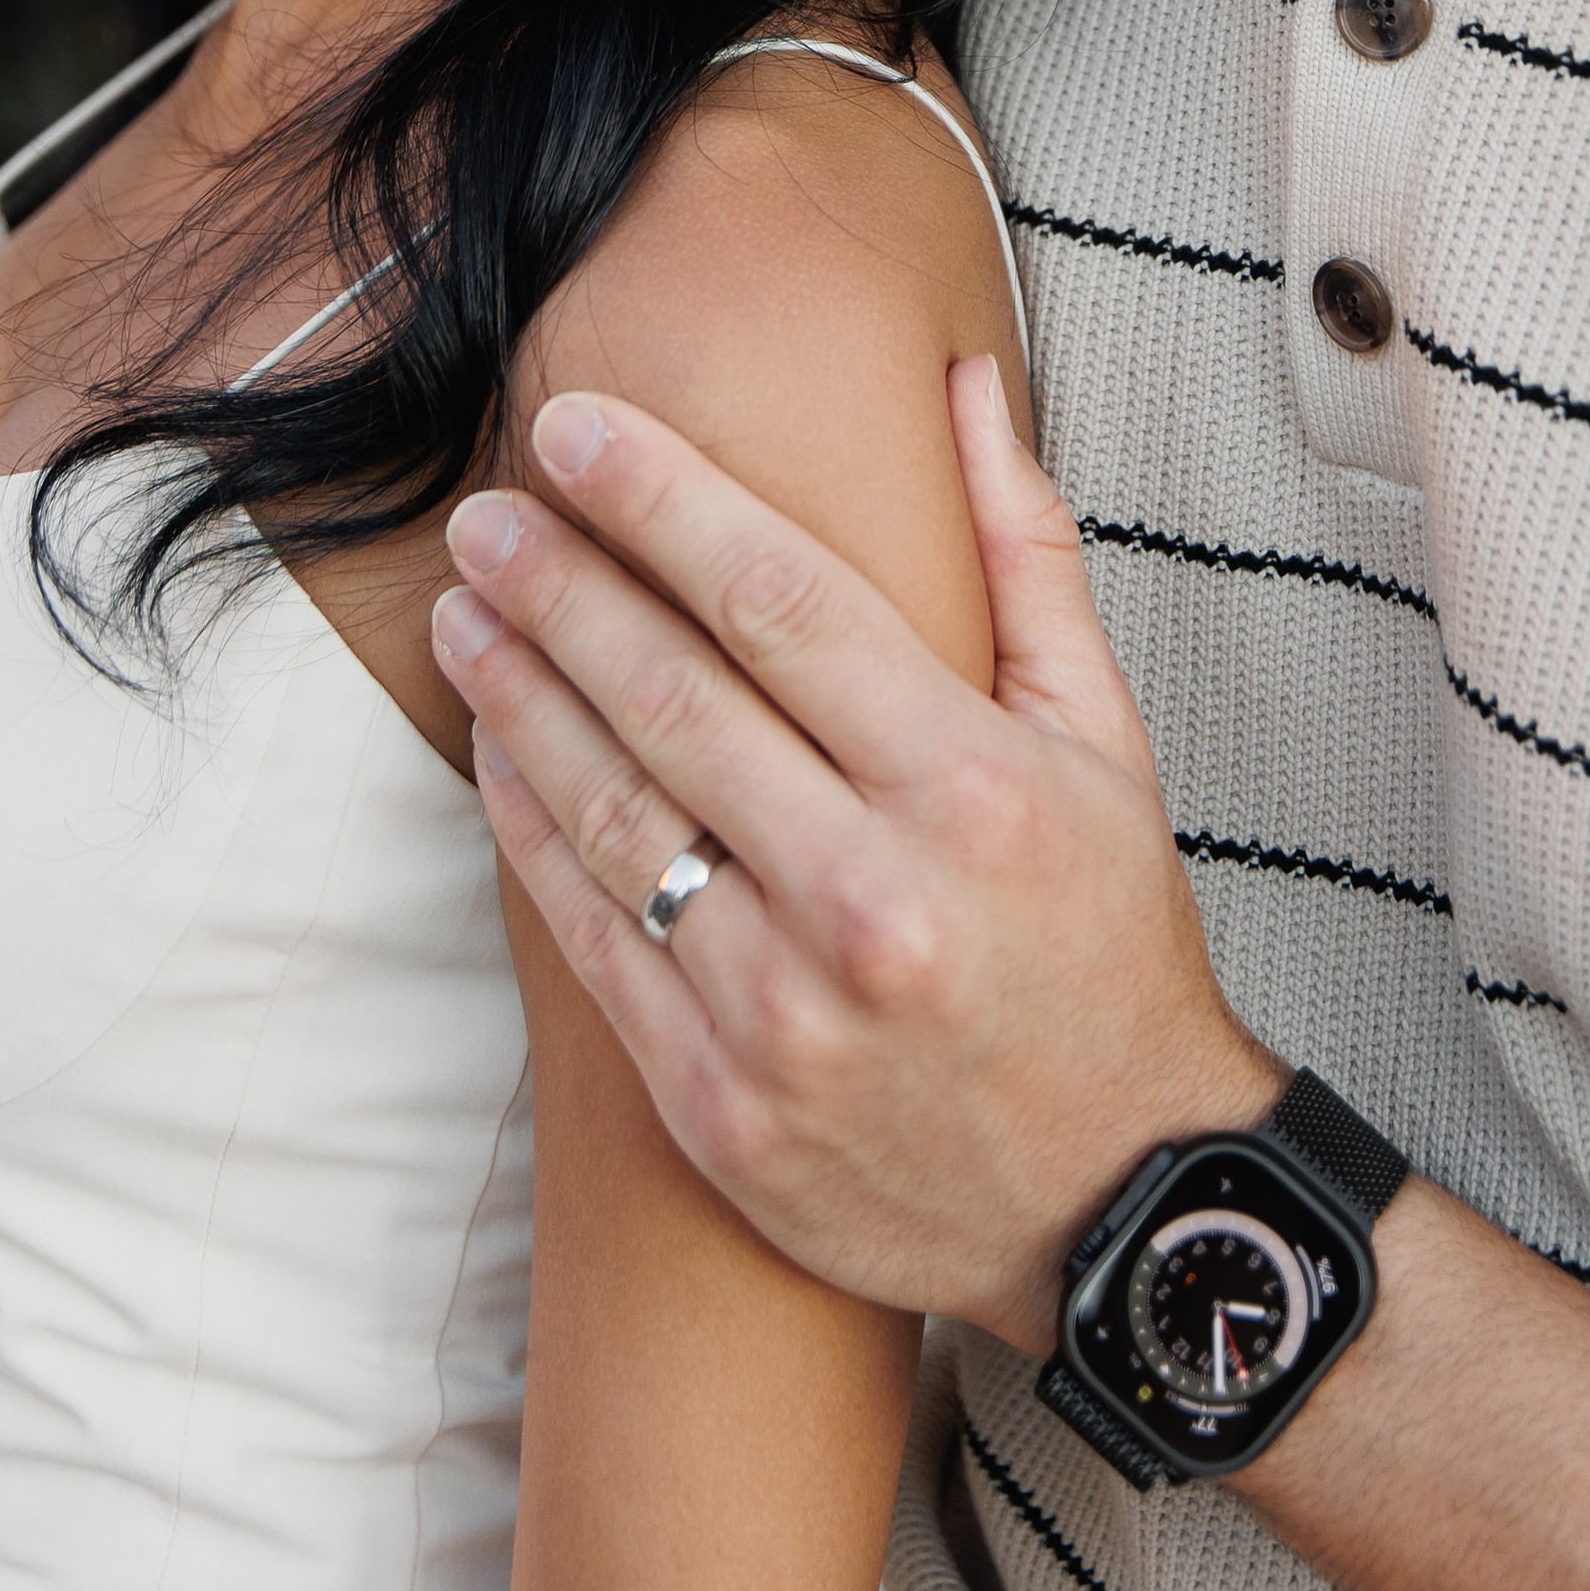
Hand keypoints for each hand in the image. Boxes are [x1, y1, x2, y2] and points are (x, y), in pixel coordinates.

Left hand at [431, 355, 1277, 1350]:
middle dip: (557, 585)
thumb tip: (963, 386)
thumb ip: (1022, 552)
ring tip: (465, 613)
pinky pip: (597, 942)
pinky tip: (502, 755)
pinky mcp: (723, 1106)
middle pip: (671, 697)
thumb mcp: (1104, 738)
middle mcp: (871, 897)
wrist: (1124, 1204)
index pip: (779, 598)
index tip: (577, 429)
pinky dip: (536, 836)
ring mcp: (786, 1014)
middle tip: (484, 514)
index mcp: (968, 787)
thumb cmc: (1109, 947)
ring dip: (519, 698)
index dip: (661, 499)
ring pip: (614, 815)